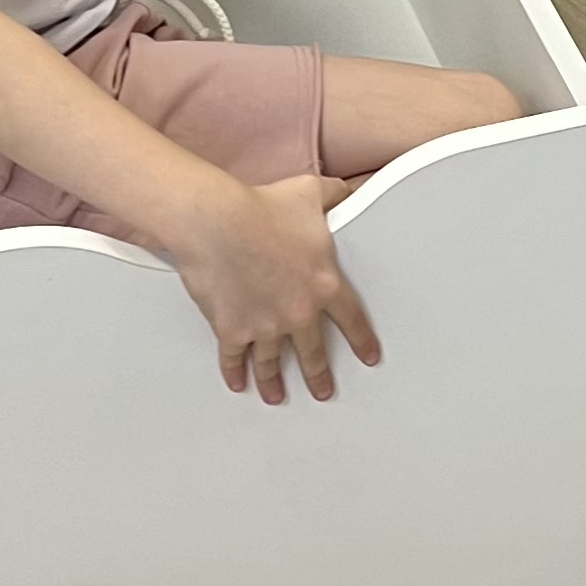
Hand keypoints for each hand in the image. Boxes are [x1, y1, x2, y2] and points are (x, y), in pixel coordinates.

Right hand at [166, 172, 378, 400]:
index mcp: (324, 284)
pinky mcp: (232, 329)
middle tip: (323, 390)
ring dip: (274, 381)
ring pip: (272, 362)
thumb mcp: (309, 194)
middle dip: (318, 375)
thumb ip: (333, 196)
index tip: (368, 358)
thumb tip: (346, 191)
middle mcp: (298, 311)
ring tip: (277, 394)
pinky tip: (238, 383)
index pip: (351, 320)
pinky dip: (235, 372)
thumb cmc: (260, 208)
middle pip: (313, 352)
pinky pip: (234, 358)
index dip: (362, 340)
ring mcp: (264, 324)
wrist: (217, 223)